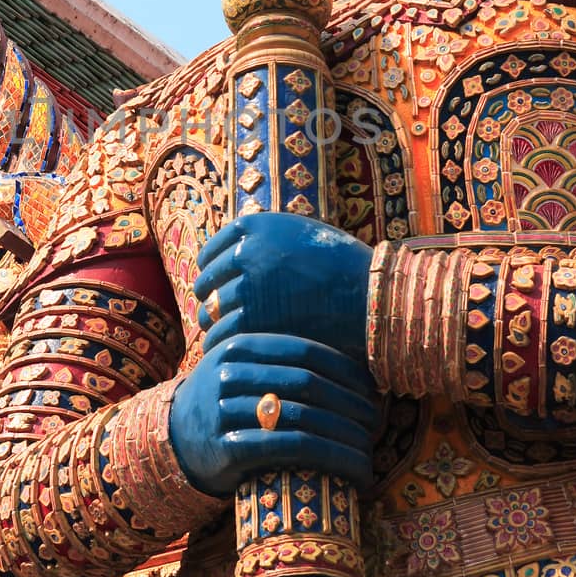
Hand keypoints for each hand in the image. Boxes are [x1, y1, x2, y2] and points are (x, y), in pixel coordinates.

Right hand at [168, 333, 378, 496]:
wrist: (174, 440)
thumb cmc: (225, 402)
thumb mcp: (242, 369)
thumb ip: (283, 362)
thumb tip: (357, 367)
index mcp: (239, 346)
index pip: (305, 351)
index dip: (345, 370)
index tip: (372, 390)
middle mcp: (229, 374)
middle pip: (307, 384)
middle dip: (350, 405)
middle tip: (376, 424)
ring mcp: (224, 411)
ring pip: (302, 419)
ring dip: (345, 438)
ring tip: (369, 452)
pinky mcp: (227, 449)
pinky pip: (287, 449)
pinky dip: (328, 460)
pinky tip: (352, 473)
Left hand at [194, 212, 370, 360]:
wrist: (368, 296)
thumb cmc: (340, 266)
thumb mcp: (300, 234)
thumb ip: (266, 240)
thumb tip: (234, 253)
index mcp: (256, 226)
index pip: (212, 250)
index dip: (209, 269)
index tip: (212, 281)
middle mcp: (246, 252)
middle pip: (207, 279)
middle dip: (208, 296)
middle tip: (211, 309)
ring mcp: (249, 285)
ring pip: (211, 309)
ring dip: (211, 322)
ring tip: (215, 332)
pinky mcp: (255, 319)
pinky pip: (222, 333)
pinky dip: (219, 342)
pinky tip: (223, 350)